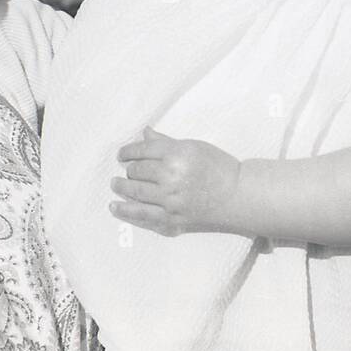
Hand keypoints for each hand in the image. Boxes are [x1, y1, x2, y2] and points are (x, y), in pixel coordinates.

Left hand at [110, 127, 241, 235]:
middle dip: (128, 170)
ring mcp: (171, 198)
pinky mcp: (173, 217)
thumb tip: (144, 132)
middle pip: (137, 171)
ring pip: (136, 192)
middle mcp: (171, 175)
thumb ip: (165, 141)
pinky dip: (126, 210)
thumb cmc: (218, 166)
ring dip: (121, 188)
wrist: (236, 194)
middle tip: (125, 171)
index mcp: (177, 153)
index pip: (143, 150)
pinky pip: (143, 214)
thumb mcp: (193, 146)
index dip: (128, 151)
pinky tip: (114, 207)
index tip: (122, 154)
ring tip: (115, 185)